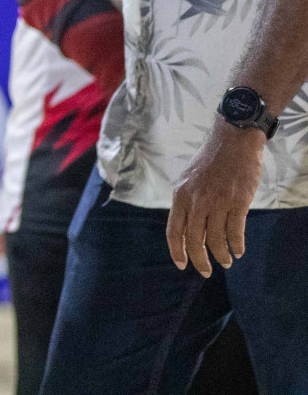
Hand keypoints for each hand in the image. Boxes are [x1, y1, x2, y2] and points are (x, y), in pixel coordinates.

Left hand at [166, 123, 263, 276]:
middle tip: (207, 271)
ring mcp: (217, 202)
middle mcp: (196, 201)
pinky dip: (237, 245)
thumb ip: (186, 201)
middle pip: (194, 240)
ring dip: (221, 255)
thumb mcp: (188, 179)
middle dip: (199, 260)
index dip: (177, 251)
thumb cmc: (211, 160)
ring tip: (226, 261)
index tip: (182, 265)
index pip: (174, 231)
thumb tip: (186, 226)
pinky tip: (238, 250)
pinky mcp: (238, 202)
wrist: (232, 141)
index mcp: (180, 195)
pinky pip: (235, 231)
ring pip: (215, 239)